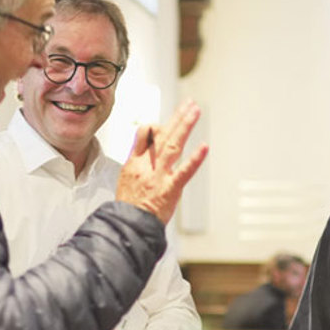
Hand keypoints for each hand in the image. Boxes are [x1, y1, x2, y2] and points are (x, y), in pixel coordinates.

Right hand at [116, 100, 208, 223]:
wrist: (127, 226)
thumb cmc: (128, 207)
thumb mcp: (124, 179)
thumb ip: (137, 162)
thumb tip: (145, 150)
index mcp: (135, 162)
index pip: (144, 134)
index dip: (156, 125)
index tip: (166, 122)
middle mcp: (147, 165)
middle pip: (162, 134)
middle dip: (177, 117)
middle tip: (189, 103)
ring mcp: (159, 176)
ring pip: (172, 145)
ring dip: (185, 126)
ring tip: (195, 111)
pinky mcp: (170, 189)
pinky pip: (184, 171)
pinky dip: (195, 159)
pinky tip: (204, 146)